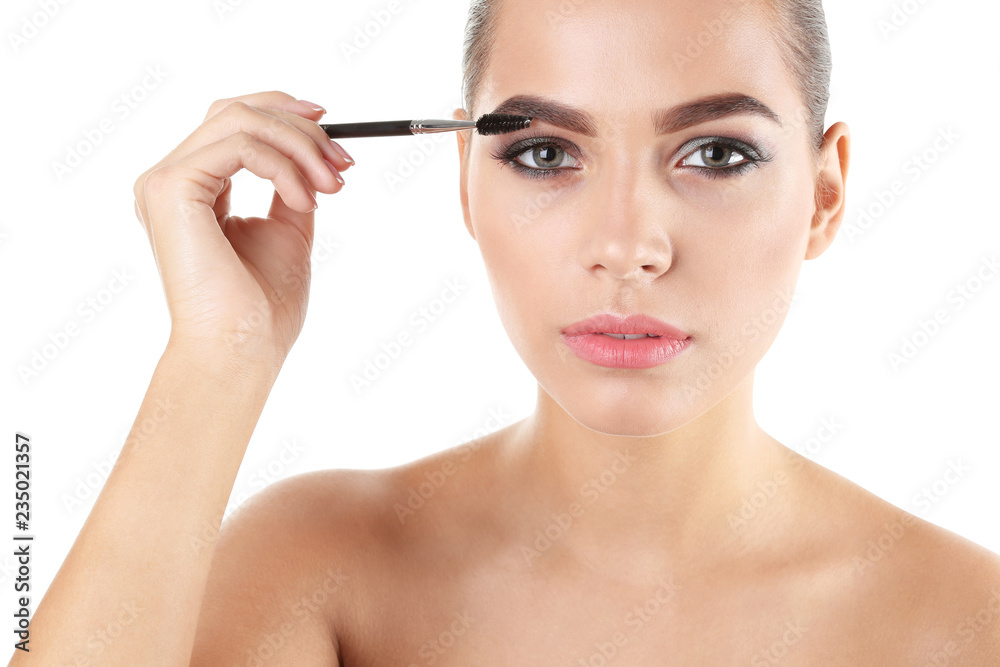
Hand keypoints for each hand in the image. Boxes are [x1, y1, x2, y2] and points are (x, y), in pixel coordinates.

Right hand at [132, 90, 353, 362]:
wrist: (241, 349)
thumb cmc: (261, 309)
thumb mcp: (288, 233)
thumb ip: (291, 190)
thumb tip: (316, 158)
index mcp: (192, 190)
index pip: (232, 123)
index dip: (285, 115)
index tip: (334, 136)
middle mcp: (170, 181)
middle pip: (234, 111)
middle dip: (299, 128)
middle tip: (343, 161)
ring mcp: (164, 182)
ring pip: (239, 120)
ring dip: (299, 146)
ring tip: (332, 185)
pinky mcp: (170, 188)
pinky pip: (239, 145)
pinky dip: (283, 166)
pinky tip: (305, 200)